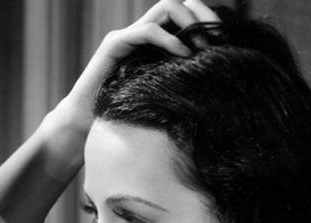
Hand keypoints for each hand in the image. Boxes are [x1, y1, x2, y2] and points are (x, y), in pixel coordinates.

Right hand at [54, 0, 219, 127]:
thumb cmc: (123, 113)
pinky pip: (147, 30)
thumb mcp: (162, 93)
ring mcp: (128, 35)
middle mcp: (143, 33)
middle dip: (203, 15)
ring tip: (201, 47)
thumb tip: (217, 84)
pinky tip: (183, 55)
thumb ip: (180, 81)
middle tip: (218, 40)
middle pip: (179, 4)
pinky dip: (169, 39)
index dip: (208, 20)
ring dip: (189, 23)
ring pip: (166, 8)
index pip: (186, 14)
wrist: (85, 122)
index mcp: (156, 42)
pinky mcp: (115, 44)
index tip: (226, 40)